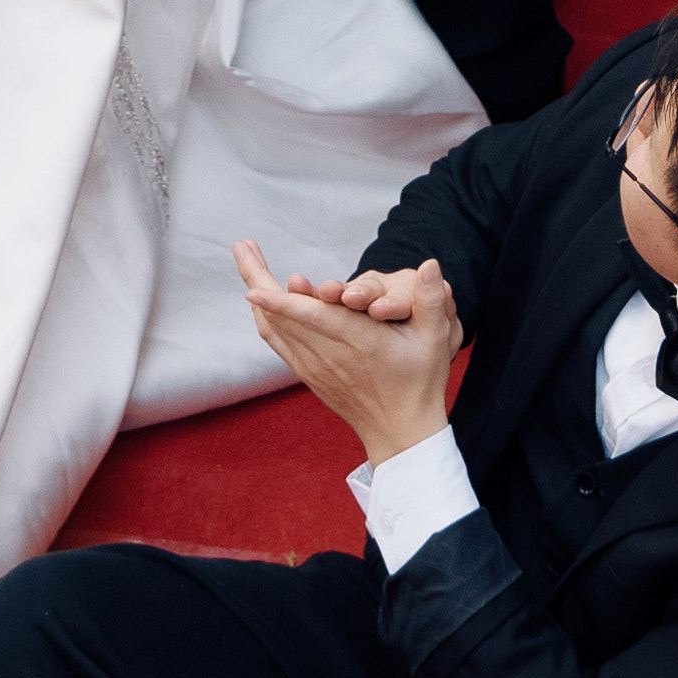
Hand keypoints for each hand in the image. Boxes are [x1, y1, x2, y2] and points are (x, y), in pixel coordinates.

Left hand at [233, 242, 461, 458]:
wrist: (401, 431)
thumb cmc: (421, 382)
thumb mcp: (437, 340)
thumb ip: (433, 300)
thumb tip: (431, 264)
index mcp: (359, 343)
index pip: (313, 319)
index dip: (281, 303)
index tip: (252, 286)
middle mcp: (329, 355)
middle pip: (282, 316)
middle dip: (257, 278)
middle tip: (240, 245)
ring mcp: (314, 367)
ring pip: (274, 329)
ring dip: (257, 292)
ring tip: (246, 259)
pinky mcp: (308, 373)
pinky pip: (277, 341)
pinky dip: (265, 315)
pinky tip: (260, 297)